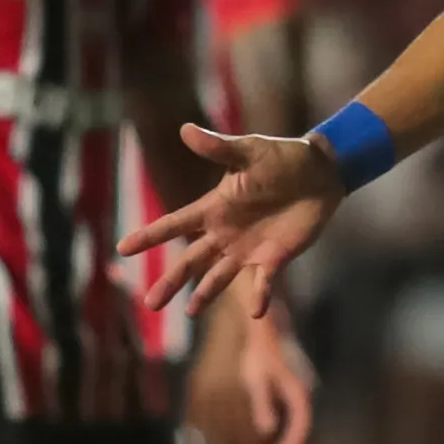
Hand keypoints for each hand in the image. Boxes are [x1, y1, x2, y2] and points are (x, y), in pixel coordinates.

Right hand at [122, 124, 353, 322]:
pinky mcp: (274, 257)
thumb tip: (185, 129)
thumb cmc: (283, 157)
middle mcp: (225, 232)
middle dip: (171, 281)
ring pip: (219, 277)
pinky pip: (264, 282)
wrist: (321, 173)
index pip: (175, 224)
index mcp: (215, 207)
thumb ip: (218, 148)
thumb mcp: (250, 151)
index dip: (149, 236)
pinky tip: (256, 312)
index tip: (122, 249)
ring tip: (190, 313)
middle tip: (149, 304)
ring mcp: (248, 248)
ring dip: (205, 295)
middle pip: (191, 261)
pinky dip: (260, 296)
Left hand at [235, 309, 320, 443]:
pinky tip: (271, 443)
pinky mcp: (287, 397)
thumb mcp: (256, 378)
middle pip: (300, 429)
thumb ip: (262, 403)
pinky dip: (282, 434)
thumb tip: (267, 429)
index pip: (300, 426)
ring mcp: (295, 397)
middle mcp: (300, 397)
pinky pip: (288, 420)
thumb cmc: (258, 355)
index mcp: (297, 393)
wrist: (262, 335)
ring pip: (295, 426)